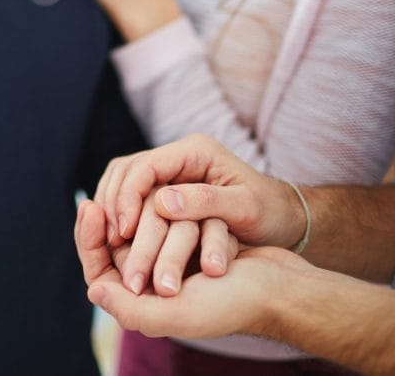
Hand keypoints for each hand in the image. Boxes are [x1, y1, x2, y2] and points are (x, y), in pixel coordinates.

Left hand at [76, 199, 304, 339]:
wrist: (284, 289)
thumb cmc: (233, 303)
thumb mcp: (177, 312)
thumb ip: (132, 309)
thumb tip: (93, 290)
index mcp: (145, 307)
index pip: (101, 272)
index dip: (88, 239)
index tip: (88, 207)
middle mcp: (157, 287)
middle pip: (122, 248)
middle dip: (120, 226)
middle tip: (113, 201)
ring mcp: (177, 262)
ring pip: (148, 230)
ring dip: (150, 218)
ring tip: (152, 205)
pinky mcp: (195, 243)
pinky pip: (173, 220)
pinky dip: (173, 210)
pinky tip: (171, 196)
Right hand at [94, 134, 306, 293]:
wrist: (283, 219)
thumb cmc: (270, 213)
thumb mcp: (245, 208)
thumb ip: (206, 202)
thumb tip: (161, 202)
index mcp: (195, 151)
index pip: (145, 166)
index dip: (127, 197)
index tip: (123, 231)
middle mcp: (177, 156)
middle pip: (126, 170)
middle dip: (113, 203)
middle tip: (110, 239)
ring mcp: (169, 172)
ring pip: (122, 182)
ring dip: (111, 210)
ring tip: (110, 243)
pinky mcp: (165, 189)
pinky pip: (131, 197)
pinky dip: (120, 216)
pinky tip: (118, 241)